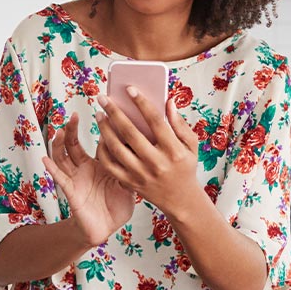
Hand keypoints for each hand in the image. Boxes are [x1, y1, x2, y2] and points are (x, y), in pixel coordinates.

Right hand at [42, 111, 133, 246]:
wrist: (106, 229)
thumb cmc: (117, 207)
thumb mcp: (129, 184)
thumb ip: (132, 167)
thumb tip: (145, 149)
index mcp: (100, 165)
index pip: (97, 143)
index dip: (98, 130)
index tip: (104, 112)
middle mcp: (84, 169)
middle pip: (73, 145)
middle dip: (71, 130)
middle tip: (73, 115)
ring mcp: (76, 179)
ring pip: (62, 158)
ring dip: (59, 145)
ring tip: (59, 132)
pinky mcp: (71, 192)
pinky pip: (60, 179)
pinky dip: (52, 169)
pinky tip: (45, 159)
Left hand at [94, 88, 207, 220]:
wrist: (180, 200)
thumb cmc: (185, 166)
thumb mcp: (191, 145)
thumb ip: (180, 124)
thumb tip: (168, 102)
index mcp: (174, 151)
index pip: (156, 122)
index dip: (142, 103)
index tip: (129, 89)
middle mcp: (157, 163)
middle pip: (131, 133)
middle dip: (115, 113)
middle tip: (103, 98)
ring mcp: (142, 175)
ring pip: (117, 149)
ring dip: (105, 130)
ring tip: (99, 115)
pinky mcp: (131, 183)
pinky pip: (111, 165)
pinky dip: (103, 151)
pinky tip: (101, 138)